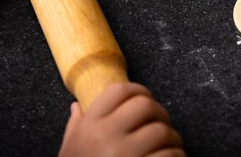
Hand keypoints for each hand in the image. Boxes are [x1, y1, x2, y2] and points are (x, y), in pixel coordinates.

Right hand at [59, 83, 184, 156]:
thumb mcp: (69, 153)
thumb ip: (74, 129)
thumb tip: (77, 108)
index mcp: (89, 127)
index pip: (119, 90)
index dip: (138, 91)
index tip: (144, 100)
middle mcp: (106, 136)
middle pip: (146, 104)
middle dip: (159, 113)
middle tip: (159, 125)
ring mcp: (126, 156)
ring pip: (163, 131)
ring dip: (172, 140)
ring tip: (168, 148)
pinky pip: (172, 156)